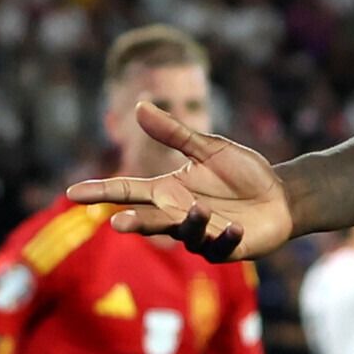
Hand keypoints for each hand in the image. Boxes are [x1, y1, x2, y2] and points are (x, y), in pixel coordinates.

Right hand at [67, 101, 291, 260]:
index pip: (127, 191)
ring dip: (191, 222)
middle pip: (148, 220)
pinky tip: (235, 226)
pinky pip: (220, 247)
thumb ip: (175, 133)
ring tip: (201, 207)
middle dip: (133, 223)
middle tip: (117, 223)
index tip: (72, 192)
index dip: (101, 192)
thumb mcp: (210, 148)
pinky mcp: (226, 248)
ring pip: (185, 233)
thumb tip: (140, 105)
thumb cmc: (242, 172)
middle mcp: (179, 214)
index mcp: (169, 190)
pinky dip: (226, 238)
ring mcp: (201, 234)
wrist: (281, 195)